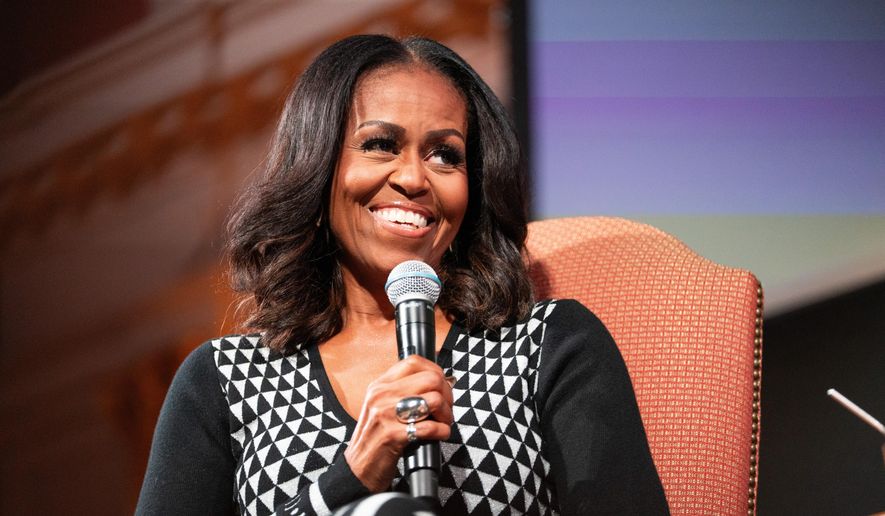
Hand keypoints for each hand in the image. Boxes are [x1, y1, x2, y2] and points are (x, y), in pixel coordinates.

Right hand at [344, 355, 453, 491]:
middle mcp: (381, 395)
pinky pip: (431, 427)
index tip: (441, 385)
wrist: (359, 467)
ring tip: (442, 423)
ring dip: (446, 415)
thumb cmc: (375, 437)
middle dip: (447, 395)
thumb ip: (403, 390)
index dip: (435, 371)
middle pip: (430, 380)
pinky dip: (442, 432)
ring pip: (434, 401)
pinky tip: (439, 434)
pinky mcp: (393, 436)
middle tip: (445, 408)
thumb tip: (437, 381)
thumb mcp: (381, 405)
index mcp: (380, 385)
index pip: (414, 362)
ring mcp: (386, 414)